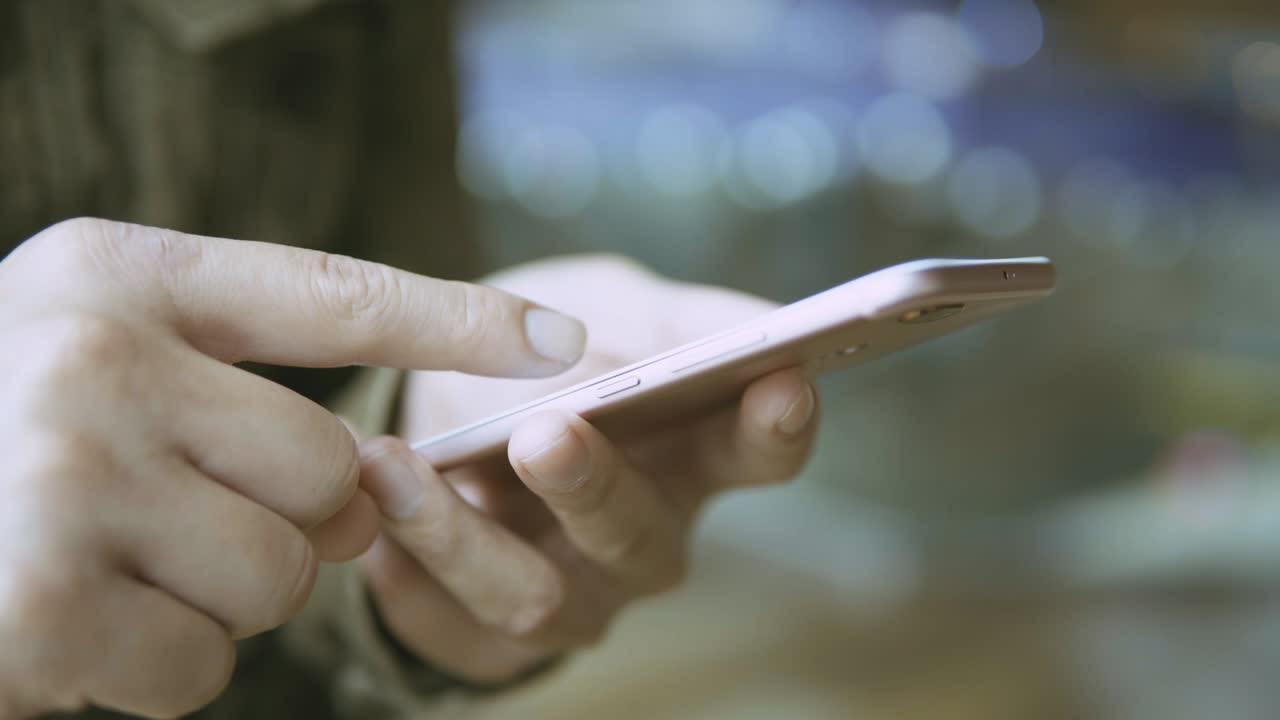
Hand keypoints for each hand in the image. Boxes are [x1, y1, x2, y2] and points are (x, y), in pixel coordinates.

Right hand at [0, 219, 585, 717]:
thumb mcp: (84, 353)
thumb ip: (224, 383)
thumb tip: (374, 482)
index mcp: (115, 274)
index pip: (331, 290)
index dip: (461, 315)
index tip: (568, 339)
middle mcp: (92, 357)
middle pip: (330, 473)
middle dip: (287, 523)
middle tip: (176, 516)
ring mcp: (60, 479)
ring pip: (280, 579)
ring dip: (218, 601)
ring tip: (107, 566)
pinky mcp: (34, 607)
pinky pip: (201, 670)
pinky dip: (154, 673)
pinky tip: (68, 627)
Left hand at [359, 256, 818, 682]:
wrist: (433, 417)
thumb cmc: (535, 355)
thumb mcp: (594, 303)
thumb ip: (659, 314)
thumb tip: (743, 322)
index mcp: (686, 452)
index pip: (757, 452)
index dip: (778, 426)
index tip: (780, 380)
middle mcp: (641, 538)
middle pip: (640, 534)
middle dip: (591, 486)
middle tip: (544, 433)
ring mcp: (572, 598)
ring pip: (538, 597)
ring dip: (463, 535)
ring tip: (396, 465)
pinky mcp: (488, 640)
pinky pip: (448, 624)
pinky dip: (403, 569)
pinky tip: (365, 517)